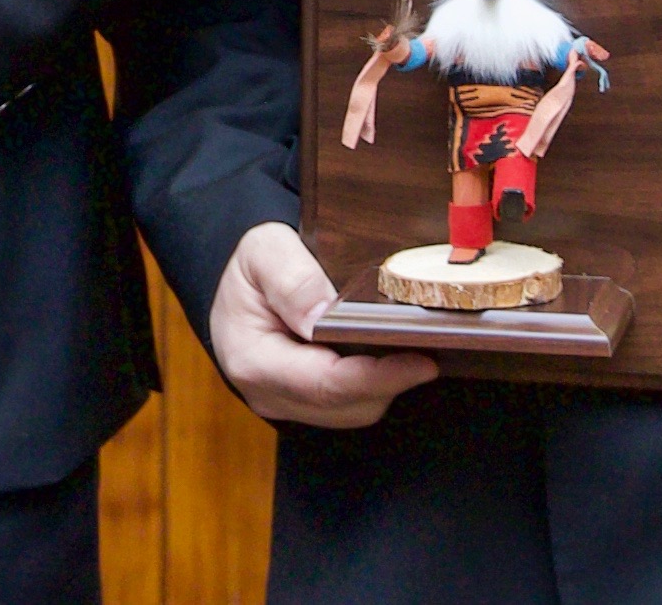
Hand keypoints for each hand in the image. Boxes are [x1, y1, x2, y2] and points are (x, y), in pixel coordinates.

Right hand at [210, 222, 436, 428]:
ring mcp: (284, 403)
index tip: (422, 362)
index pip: (324, 383)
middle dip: (389, 380)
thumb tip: (323, 316)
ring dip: (384, 385)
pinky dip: (372, 385)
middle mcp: (267, 392)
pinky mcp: (302, 404)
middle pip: (346, 405)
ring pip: (353, 411)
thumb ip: (293, 280)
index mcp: (252, 359)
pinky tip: (386, 355)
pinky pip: (349, 406)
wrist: (233, 279)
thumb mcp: (264, 251)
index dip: (378, 377)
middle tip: (427, 347)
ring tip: (409, 348)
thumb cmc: (249, 263)